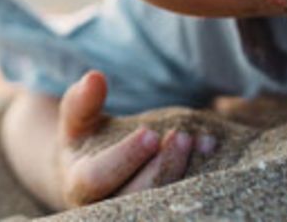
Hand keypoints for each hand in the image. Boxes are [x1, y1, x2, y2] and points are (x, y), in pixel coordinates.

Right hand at [55, 71, 209, 206]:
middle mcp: (104, 208)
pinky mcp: (157, 209)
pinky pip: (177, 201)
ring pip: (160, 204)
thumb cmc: (87, 138)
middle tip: (182, 136)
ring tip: (201, 142)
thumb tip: (94, 78)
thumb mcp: (78, 118)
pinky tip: (208, 152)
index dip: (125, 157)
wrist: (94, 169)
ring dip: (183, 174)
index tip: (150, 133)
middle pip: (136, 196)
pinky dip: (196, 180)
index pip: (98, 178)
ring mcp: (133, 213)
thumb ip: (83, 100)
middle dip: (162, 166)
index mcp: (78, 185)